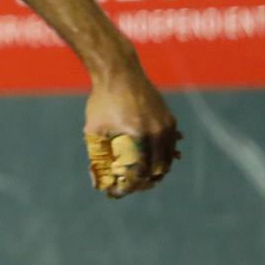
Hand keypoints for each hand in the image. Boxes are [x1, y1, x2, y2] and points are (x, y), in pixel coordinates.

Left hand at [82, 66, 181, 197]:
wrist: (119, 71)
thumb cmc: (102, 100)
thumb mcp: (94, 129)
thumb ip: (97, 155)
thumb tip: (97, 180)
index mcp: (138, 136)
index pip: (139, 173)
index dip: (127, 188)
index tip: (115, 192)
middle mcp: (156, 132)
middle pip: (157, 170)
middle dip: (143, 183)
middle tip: (128, 187)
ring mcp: (166, 125)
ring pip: (167, 159)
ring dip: (154, 171)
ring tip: (139, 178)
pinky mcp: (169, 119)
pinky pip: (170, 144)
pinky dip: (162, 155)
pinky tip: (152, 160)